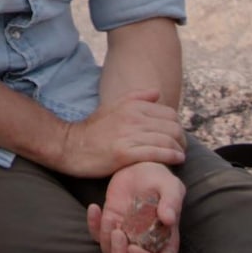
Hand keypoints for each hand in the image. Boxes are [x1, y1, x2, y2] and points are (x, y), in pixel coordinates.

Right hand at [56, 89, 185, 177]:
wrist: (70, 146)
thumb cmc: (93, 129)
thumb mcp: (112, 106)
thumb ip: (136, 97)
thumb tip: (157, 93)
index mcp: (132, 106)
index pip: (168, 113)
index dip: (177, 125)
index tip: (176, 136)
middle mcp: (132, 118)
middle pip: (171, 126)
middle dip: (181, 138)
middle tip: (181, 147)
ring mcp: (128, 135)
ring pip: (166, 140)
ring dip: (179, 148)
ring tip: (180, 155)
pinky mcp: (124, 153)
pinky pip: (156, 153)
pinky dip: (170, 156)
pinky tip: (176, 160)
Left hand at [87, 161, 183, 252]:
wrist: (141, 166)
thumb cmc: (161, 178)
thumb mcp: (171, 185)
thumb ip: (172, 200)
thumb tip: (169, 218)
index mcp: (166, 241)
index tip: (134, 248)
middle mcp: (145, 245)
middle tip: (119, 234)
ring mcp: (126, 237)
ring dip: (107, 242)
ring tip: (111, 218)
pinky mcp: (110, 225)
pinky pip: (96, 236)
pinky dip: (92, 226)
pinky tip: (95, 207)